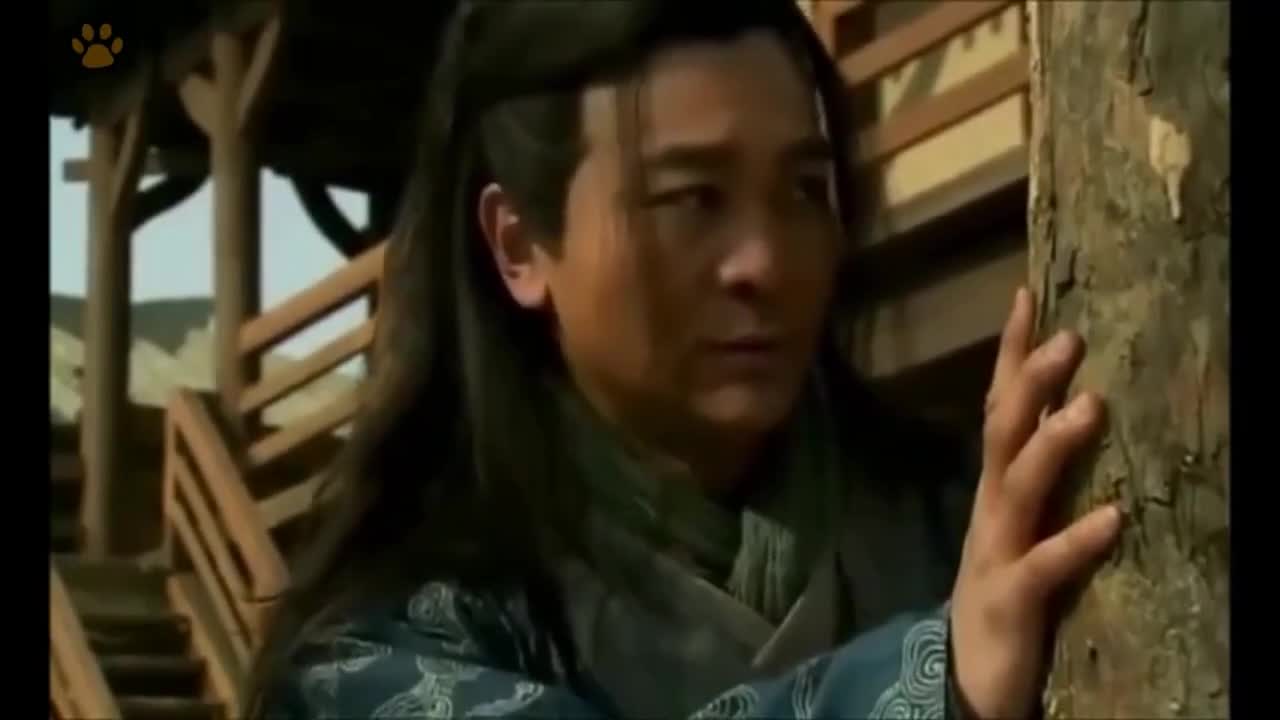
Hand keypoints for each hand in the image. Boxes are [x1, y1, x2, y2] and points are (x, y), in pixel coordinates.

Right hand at [949, 287, 1121, 719]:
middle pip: (1002, 435)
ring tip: (1090, 406)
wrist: (966, 679)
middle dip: (1030, 383)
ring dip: (1051, 445)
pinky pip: (1043, 567)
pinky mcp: (1010, 600)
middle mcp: (991, 511)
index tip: (1030, 295)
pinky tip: (1112, 519)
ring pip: (1017, 488)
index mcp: (996, 491)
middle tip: (1068, 337)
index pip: (1001, 408)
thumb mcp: (1020, 527)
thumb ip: (1039, 478)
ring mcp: (995, 553)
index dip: (1011, 354)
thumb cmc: (1005, 594)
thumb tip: (1077, 409)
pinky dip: (1074, 541)